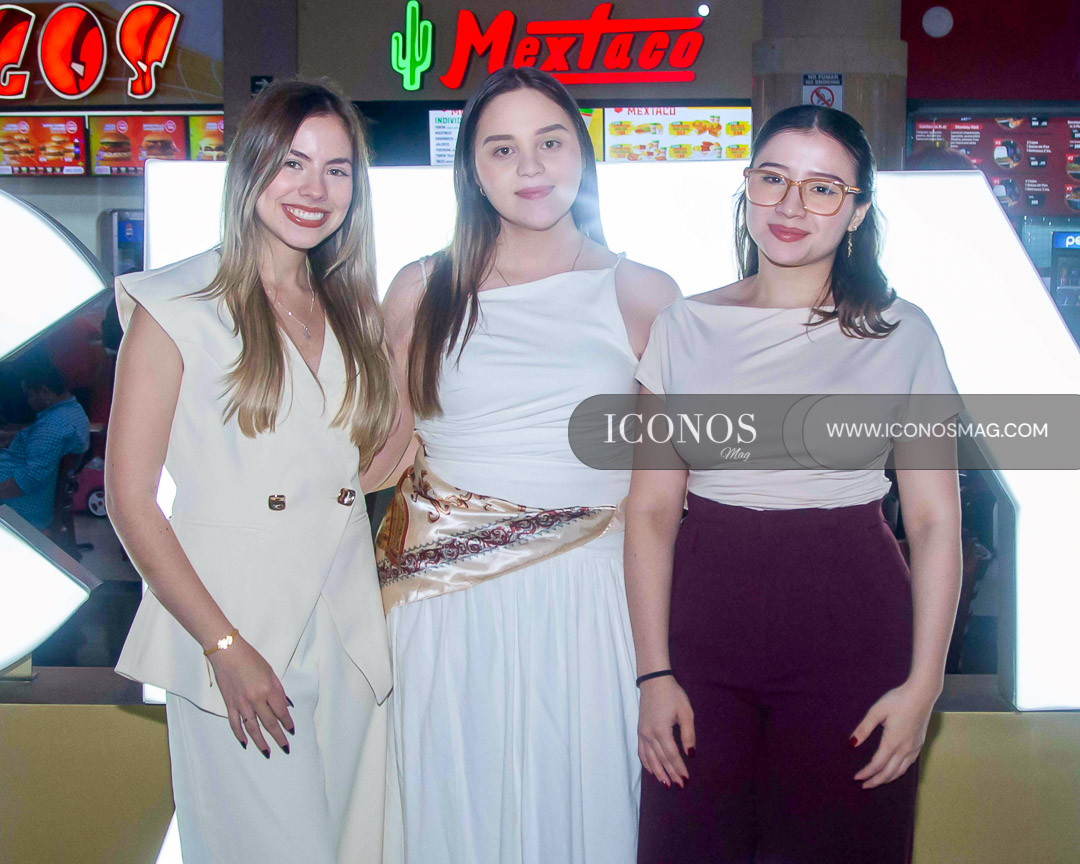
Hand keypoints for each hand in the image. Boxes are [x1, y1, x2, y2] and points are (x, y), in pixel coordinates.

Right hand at [208, 635, 294, 757]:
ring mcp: (241, 704)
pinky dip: (240, 735)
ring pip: (252, 728)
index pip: (281, 712)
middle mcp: (256, 699)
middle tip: (285, 747)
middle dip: (278, 737)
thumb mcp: (270, 671)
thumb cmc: (250, 658)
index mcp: (268, 689)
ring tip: (267, 752)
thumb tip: (286, 705)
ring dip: (260, 742)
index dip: (287, 723)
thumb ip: (278, 690)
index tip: (292, 731)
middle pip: (269, 723)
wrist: (227, 652)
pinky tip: (245, 743)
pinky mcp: (229, 704)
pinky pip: (235, 724)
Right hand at [637, 675, 694, 787]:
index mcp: (661, 730)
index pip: (672, 755)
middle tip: (680, 786)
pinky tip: (651, 771)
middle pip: (661, 759)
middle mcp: (649, 735)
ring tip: (666, 784)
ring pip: (650, 758)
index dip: (679, 768)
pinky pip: (641, 751)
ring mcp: (642, 733)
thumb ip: (689, 734)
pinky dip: (646, 763)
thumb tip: (690, 754)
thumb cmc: (672, 695)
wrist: (654, 681)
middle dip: (671, 773)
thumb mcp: (686, 712)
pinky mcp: (640, 730)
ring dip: (658, 772)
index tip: (686, 779)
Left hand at [851, 679, 938, 788]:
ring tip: (877, 781)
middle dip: (876, 781)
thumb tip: (852, 743)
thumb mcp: (877, 711)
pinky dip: (899, 771)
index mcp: (892, 742)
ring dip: (888, 778)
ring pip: (900, 771)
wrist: (922, 694)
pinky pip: (909, 764)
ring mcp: (914, 747)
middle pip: (889, 772)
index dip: (866, 773)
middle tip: (864, 785)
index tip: (857, 778)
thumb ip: (864, 728)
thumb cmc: (898, 700)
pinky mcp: (919, 744)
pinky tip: (894, 771)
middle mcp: (905, 748)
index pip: (877, 764)